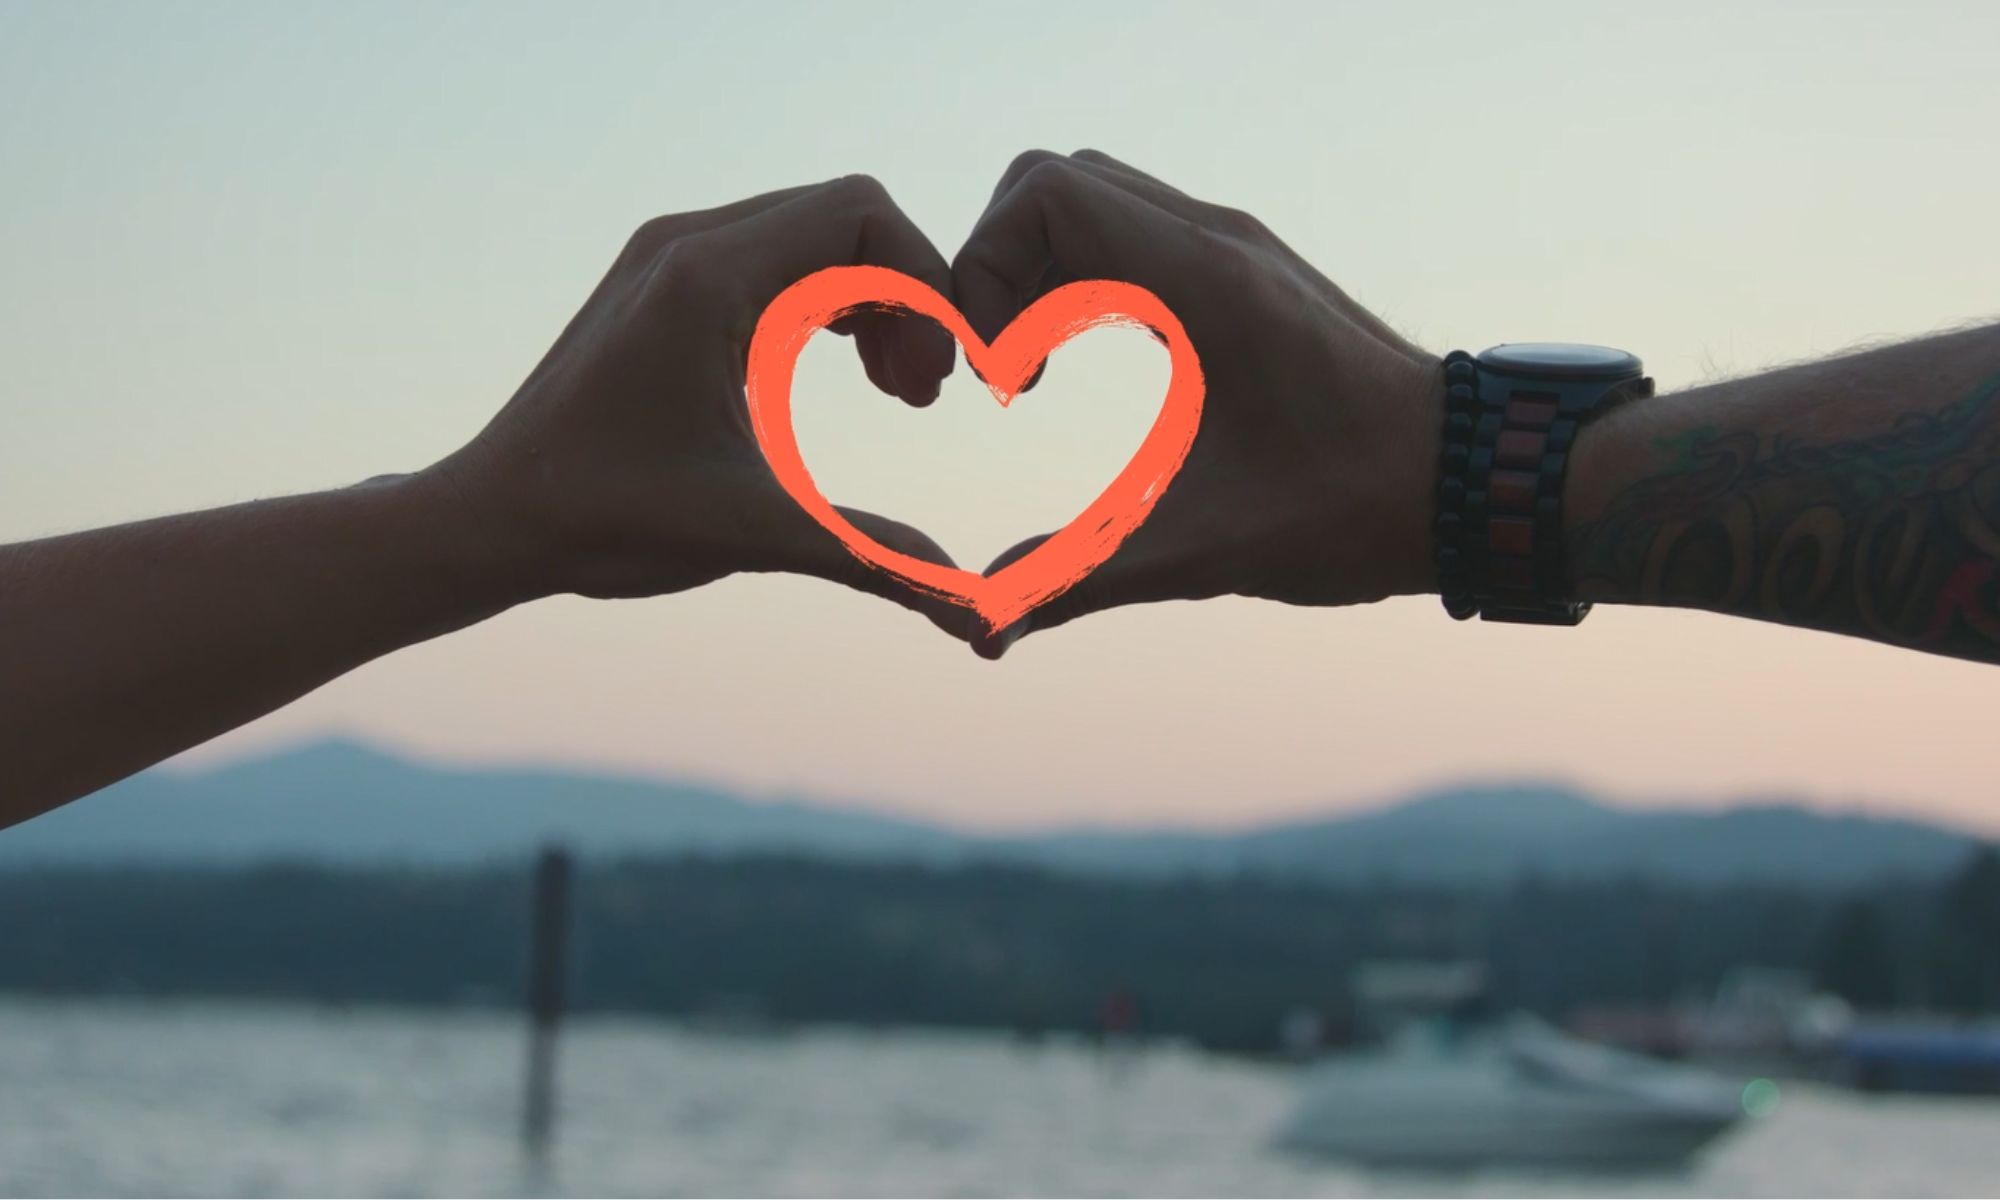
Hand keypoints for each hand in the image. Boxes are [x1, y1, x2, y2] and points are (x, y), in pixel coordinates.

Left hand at [424, 176, 968, 634]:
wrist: (491, 520)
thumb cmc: (604, 522)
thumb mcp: (754, 534)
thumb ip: (874, 556)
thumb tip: (977, 617)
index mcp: (707, 279)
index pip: (862, 215)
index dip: (928, 286)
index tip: (947, 378)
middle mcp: (686, 244)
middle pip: (848, 216)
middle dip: (908, 299)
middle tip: (923, 398)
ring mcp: (668, 256)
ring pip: (814, 234)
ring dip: (872, 302)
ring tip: (901, 394)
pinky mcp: (660, 282)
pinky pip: (775, 258)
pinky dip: (827, 304)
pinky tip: (847, 376)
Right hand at [953, 150, 1442, 656]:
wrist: (1474, 483)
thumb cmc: (1354, 509)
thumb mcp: (1206, 551)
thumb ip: (1081, 578)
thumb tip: (983, 632)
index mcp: (1204, 280)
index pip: (1046, 196)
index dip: (985, 271)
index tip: (1000, 375)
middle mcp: (1217, 239)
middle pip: (1052, 186)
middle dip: (996, 269)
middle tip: (1002, 373)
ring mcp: (1234, 247)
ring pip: (1089, 201)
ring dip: (1035, 272)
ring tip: (1029, 373)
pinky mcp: (1244, 272)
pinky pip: (1129, 233)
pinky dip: (1078, 278)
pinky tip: (1074, 360)